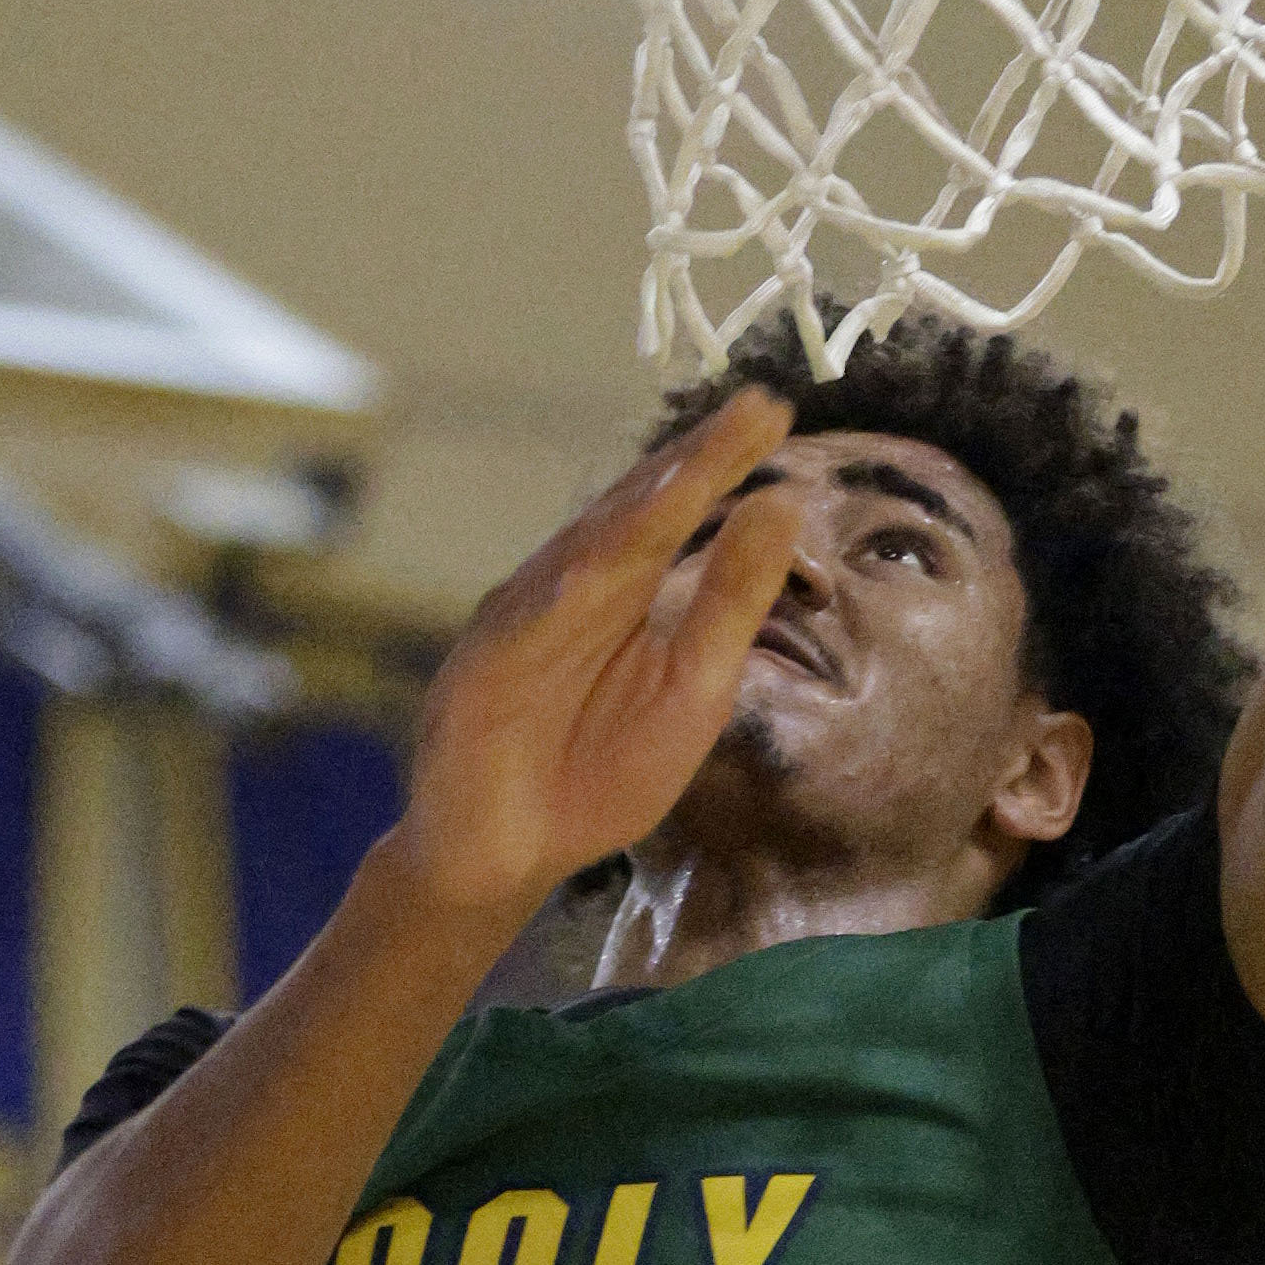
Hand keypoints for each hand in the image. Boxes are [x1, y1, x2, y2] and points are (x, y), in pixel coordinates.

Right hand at [375, 393, 801, 941]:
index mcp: (626, 585)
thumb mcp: (693, 687)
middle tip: (755, 409)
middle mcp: (572, 584)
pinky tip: (595, 574)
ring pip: (582, 558)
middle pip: (635, 511)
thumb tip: (783, 504)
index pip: (677, 510)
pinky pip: (521, 631)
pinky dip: (556, 602)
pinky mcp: (482, 673)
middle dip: (691, 463)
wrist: (511, 855)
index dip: (721, 461)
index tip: (775, 410)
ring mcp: (523, 622)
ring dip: (633, 515)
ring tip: (692, 472)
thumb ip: (732, 603)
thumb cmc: (600, 771)